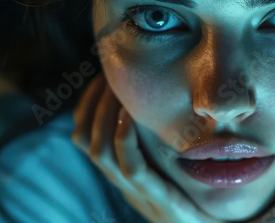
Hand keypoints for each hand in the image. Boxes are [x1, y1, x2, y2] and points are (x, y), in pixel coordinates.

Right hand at [72, 74, 222, 222]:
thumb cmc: (189, 195)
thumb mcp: (165, 164)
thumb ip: (155, 142)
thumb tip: (157, 103)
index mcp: (120, 171)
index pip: (85, 134)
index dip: (87, 104)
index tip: (100, 78)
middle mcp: (121, 180)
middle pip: (85, 138)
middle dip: (93, 103)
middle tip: (106, 76)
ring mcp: (136, 190)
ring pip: (100, 151)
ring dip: (104, 116)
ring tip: (116, 91)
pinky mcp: (156, 198)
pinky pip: (131, 168)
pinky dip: (125, 141)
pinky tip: (129, 117)